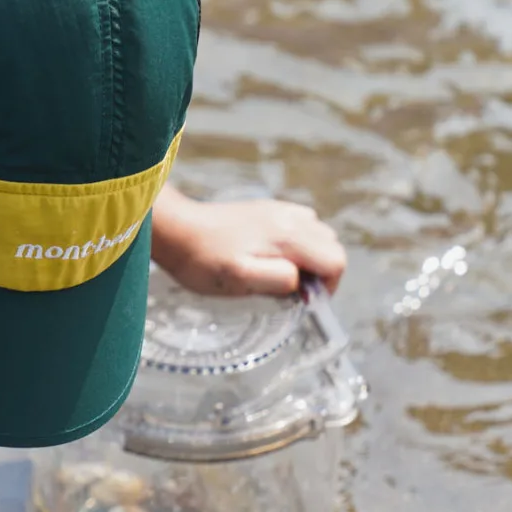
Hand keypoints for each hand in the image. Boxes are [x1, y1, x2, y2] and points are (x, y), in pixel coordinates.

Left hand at [149, 189, 346, 296]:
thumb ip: (278, 281)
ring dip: (310, 257)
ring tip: (280, 273)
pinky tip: (271, 255)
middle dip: (321, 272)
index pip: (335, 262)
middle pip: (331, 247)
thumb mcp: (239, 281)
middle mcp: (291, 218)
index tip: (302, 301)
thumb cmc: (204, 261)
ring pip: (318, 235)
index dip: (326, 288)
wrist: (176, 230)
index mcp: (288, 238)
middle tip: (291, 290)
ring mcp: (280, 210)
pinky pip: (300, 224)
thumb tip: (302, 284)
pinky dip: (297, 243)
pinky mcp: (268, 209)